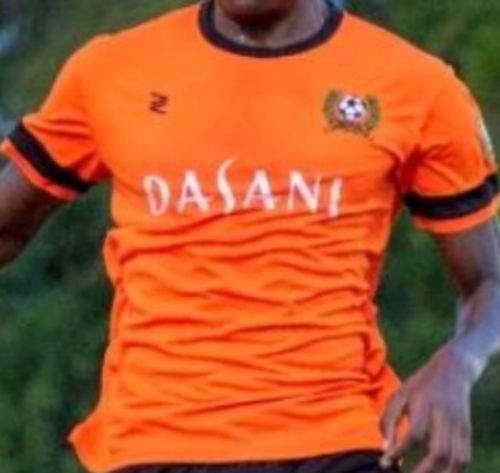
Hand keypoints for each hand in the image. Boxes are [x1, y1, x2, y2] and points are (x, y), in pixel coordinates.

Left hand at [380, 342, 477, 472]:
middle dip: (422, 471)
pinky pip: (464, 457)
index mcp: (423, 404)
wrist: (452, 370)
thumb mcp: (399, 395)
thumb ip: (388, 421)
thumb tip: (385, 449)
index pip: (414, 434)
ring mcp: (458, 424)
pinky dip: (453, 470)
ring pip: (455, 459)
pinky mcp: (467, 430)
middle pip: (439, 451)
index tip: (385, 463)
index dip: (399, 451)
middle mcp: (443, 415)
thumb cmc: (419, 386)